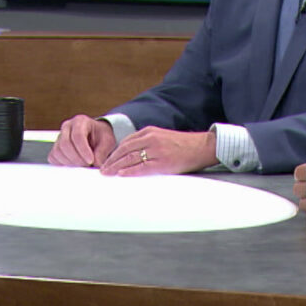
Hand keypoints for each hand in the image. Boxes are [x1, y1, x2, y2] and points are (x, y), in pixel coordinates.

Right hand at [49, 114, 117, 166]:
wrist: (96, 136)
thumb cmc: (101, 136)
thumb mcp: (108, 141)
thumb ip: (102, 152)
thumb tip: (96, 164)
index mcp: (80, 121)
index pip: (77, 136)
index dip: (83, 150)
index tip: (91, 161)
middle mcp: (67, 127)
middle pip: (65, 144)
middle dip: (77, 158)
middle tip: (87, 165)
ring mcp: (59, 136)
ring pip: (57, 152)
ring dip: (70, 162)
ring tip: (83, 165)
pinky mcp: (55, 146)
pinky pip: (53, 157)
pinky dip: (62, 164)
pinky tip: (74, 164)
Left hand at [100, 126, 218, 175]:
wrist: (202, 147)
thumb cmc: (183, 145)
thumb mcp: (162, 137)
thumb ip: (148, 142)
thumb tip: (132, 154)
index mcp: (149, 131)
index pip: (125, 142)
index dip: (114, 152)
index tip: (107, 160)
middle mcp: (151, 138)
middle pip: (124, 150)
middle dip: (111, 160)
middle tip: (102, 170)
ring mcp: (156, 150)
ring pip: (129, 158)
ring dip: (116, 166)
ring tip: (107, 174)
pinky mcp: (162, 162)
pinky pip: (141, 167)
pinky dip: (129, 171)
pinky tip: (121, 174)